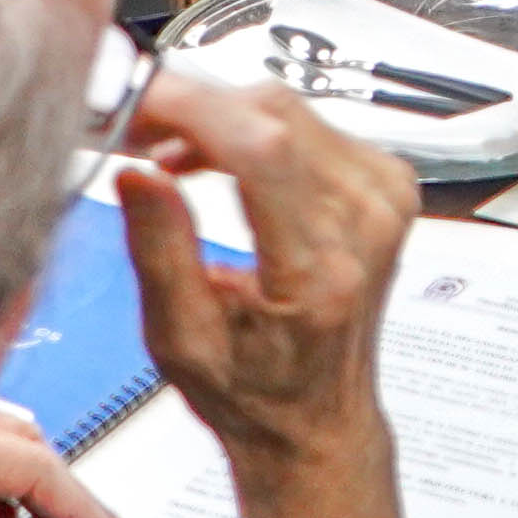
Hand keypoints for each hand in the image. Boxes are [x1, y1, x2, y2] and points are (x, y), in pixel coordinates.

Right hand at [116, 69, 421, 517]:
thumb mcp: (181, 340)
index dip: (190, 108)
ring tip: (164, 151)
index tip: (136, 99)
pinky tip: (213, 157)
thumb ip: (159, 251)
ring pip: (286, 108)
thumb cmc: (257, 393)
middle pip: (272, 113)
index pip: (262, 148)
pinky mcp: (384, 182)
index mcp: (320, 271)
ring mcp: (384, 198)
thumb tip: (136, 173)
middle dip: (191, 104)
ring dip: (217, 115)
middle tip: (133, 126)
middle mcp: (366, 225)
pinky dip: (250, 128)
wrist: (316, 418)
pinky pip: (307, 122)